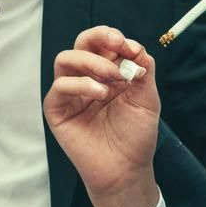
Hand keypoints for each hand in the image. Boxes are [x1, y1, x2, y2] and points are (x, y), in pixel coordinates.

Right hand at [44, 26, 160, 206]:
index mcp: (109, 71)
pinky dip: (80, 83)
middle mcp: (87, 77)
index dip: (116, 38)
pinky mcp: (58, 110)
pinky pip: (60, 86)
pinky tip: (100, 93)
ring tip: (112, 76)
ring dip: (91, 61)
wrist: (127, 169)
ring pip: (65, 59)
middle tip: (117, 44)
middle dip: (99, 36)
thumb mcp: (147, 97)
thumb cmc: (136, 135)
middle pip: (82, 43)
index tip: (133, 49)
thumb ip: (143, 69)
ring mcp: (71, 93)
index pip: (104, 42)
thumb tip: (136, 48)